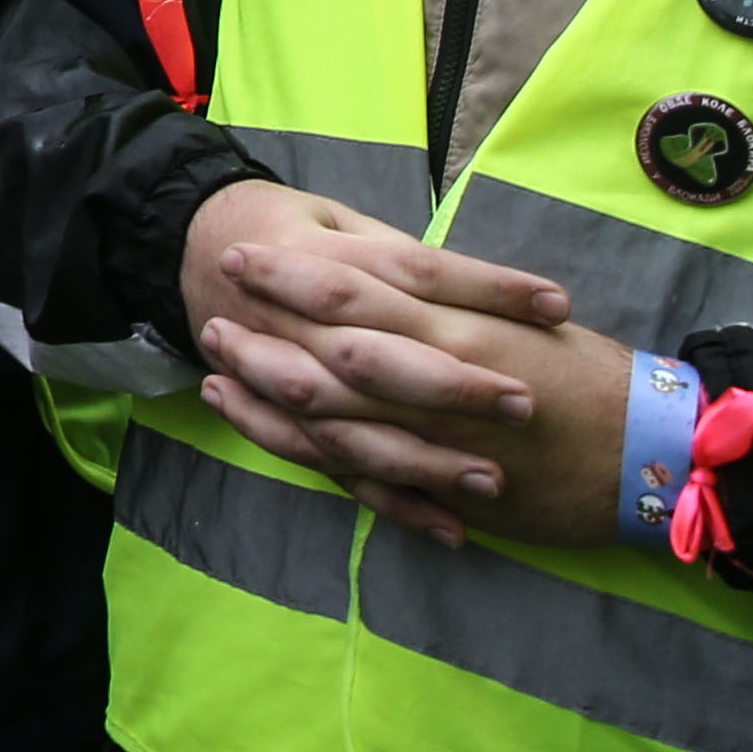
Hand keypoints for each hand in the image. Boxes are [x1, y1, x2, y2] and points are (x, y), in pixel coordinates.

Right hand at [177, 176, 570, 517]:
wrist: (197, 248)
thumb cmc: (292, 230)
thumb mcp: (343, 221)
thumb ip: (400, 258)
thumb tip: (485, 291)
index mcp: (321, 259)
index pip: (414, 271)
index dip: (485, 288)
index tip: (555, 306)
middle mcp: (296, 322)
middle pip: (375, 358)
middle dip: (448, 385)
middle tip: (523, 404)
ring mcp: (284, 377)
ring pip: (347, 429)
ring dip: (420, 460)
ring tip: (491, 481)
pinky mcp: (287, 423)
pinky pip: (333, 472)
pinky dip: (389, 503)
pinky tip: (450, 530)